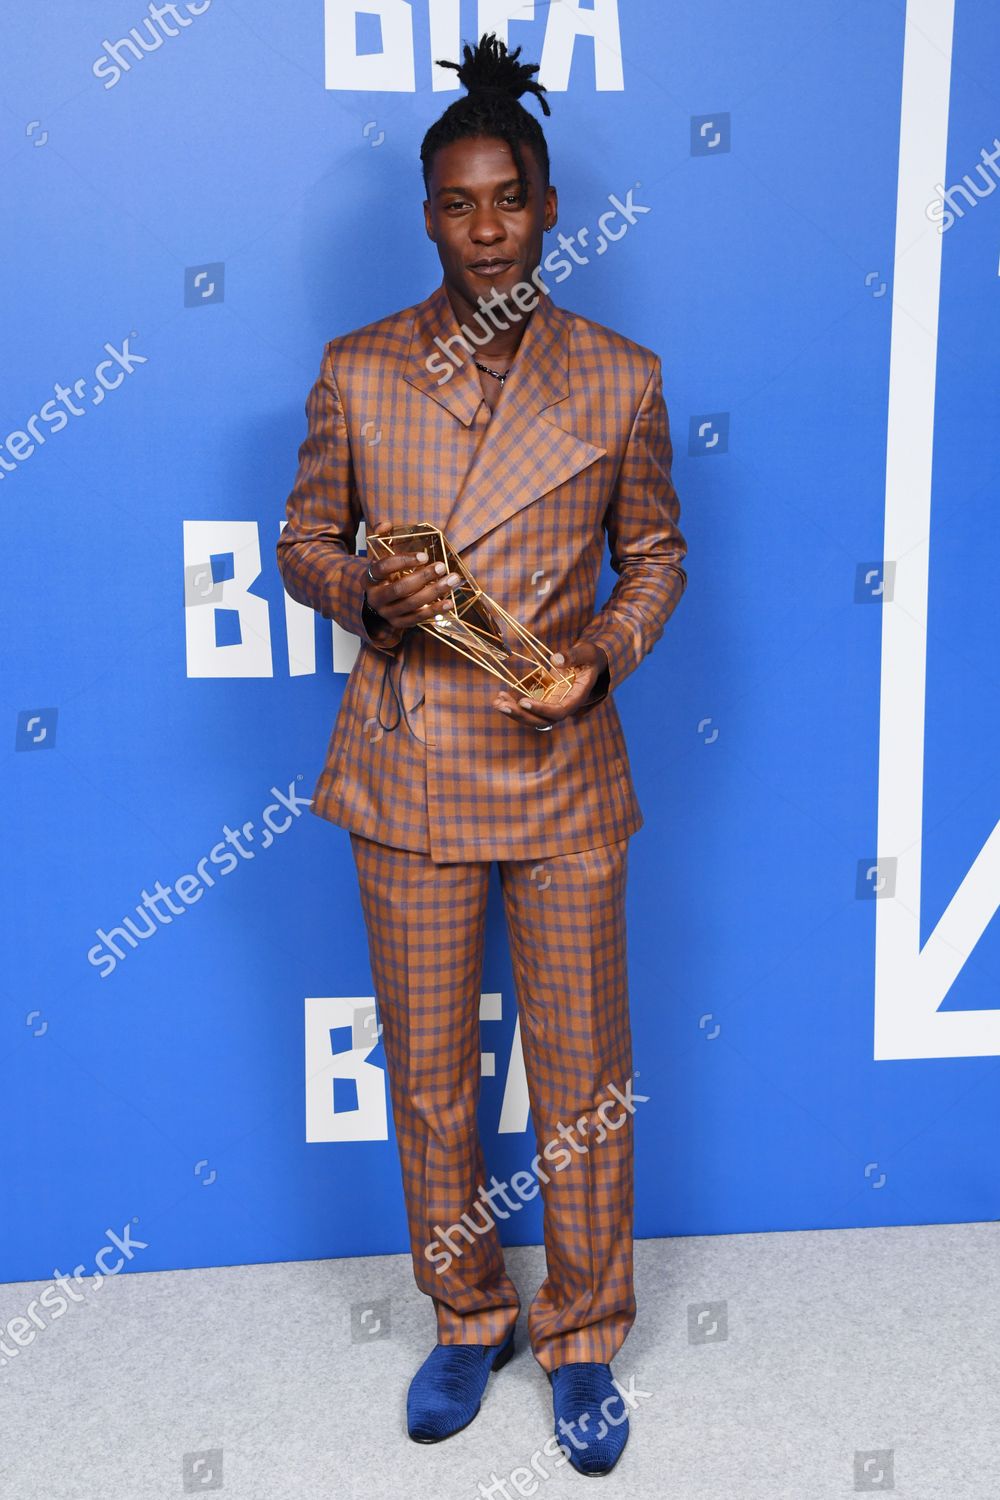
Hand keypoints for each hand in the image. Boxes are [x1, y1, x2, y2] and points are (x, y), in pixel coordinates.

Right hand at [364, 520, 461, 631]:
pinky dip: (435, 611)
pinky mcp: (398, 623)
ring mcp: (387, 612)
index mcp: (369, 578)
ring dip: (434, 592)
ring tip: (452, 580)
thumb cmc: (383, 576)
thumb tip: (386, 524)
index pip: (383, 568)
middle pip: (400, 588)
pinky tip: (449, 602)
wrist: (375, 604)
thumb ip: (381, 537)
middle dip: (423, 577)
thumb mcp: (377, 556)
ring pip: (411, 604)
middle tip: (442, 566)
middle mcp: (376, 597)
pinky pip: (418, 618)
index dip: (403, 561)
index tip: (424, 556)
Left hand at [493, 641, 609, 726]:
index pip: (559, 712)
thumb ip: (573, 655)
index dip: (542, 710)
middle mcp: (564, 706)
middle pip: (543, 721)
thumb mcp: (586, 652)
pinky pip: (528, 708)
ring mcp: (553, 705)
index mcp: (577, 698)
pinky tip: (500, 696)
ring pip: (533, 718)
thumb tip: (555, 660)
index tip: (523, 701)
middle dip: (522, 715)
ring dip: (515, 713)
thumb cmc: (589, 657)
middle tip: (502, 705)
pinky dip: (514, 705)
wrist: (588, 663)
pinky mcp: (544, 700)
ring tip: (497, 702)